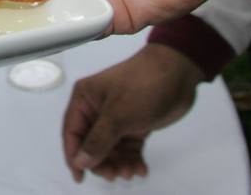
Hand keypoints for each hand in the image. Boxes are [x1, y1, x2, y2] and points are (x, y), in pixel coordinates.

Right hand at [62, 45, 202, 181]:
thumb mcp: (118, 115)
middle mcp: (97, 109)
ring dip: (118, 163)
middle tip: (114, 175)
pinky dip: (132, 159)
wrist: (178, 72)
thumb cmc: (142, 87)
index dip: (74, 156)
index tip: (80, 177)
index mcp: (85, 99)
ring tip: (130, 172)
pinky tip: (141, 169)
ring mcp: (117, 118)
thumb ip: (97, 141)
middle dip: (101, 162)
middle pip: (91, 145)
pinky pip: (128, 147)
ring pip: (110, 149)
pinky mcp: (135, 124)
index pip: (72, 132)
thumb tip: (79, 161)